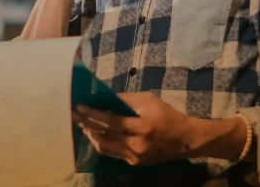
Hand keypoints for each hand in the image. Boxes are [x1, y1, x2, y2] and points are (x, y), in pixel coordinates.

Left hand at [72, 92, 195, 165]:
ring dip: (92, 136)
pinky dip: (103, 143)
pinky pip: (113, 153)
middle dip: (87, 125)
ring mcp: (134, 156)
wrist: (185, 140)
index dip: (93, 115)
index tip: (79, 108)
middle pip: (104, 135)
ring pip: (105, 147)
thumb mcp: (150, 101)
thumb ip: (128, 100)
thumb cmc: (168, 116)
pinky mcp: (134, 162)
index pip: (110, 121)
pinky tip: (98, 135)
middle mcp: (135, 144)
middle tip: (74, 116)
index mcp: (141, 126)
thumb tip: (107, 98)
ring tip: (84, 125)